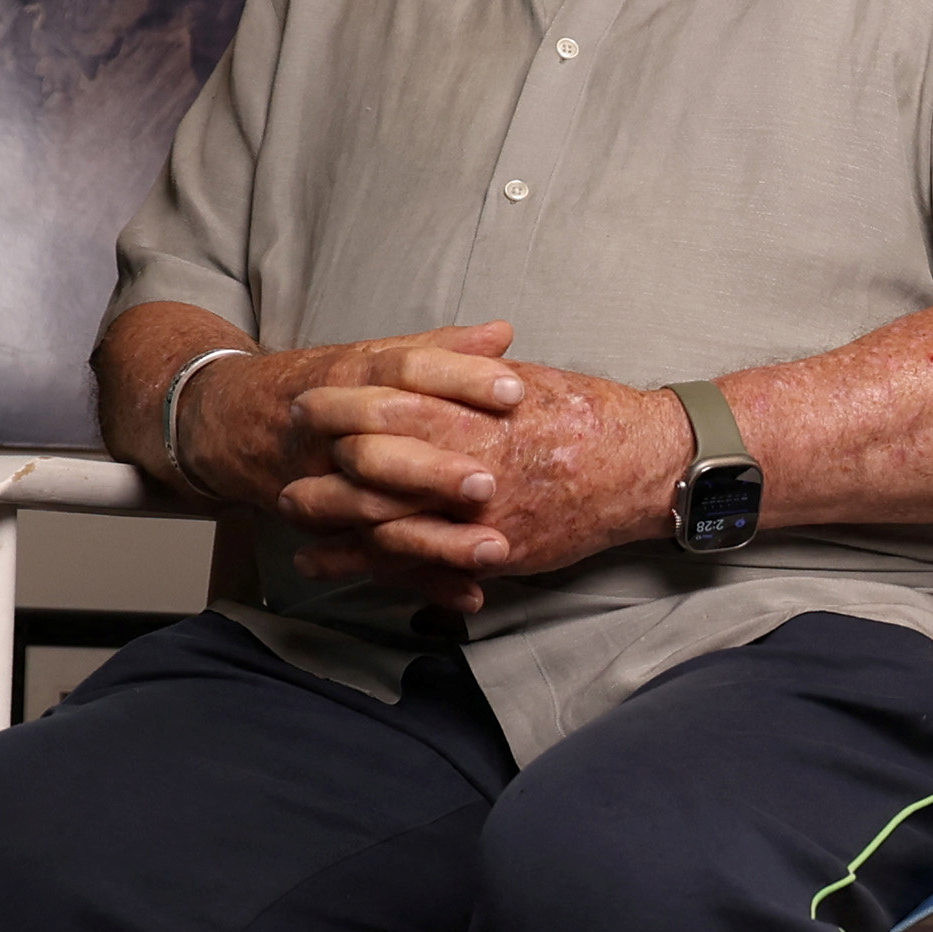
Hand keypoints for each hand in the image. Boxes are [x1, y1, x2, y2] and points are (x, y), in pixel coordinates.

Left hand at [265, 337, 679, 598]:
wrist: (649, 469)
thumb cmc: (592, 417)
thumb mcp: (527, 380)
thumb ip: (468, 376)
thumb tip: (418, 363)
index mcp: (481, 420)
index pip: (392, 411)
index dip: (343, 408)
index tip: (307, 403)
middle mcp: (478, 474)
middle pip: (379, 477)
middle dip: (325, 473)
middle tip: (283, 466)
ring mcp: (486, 523)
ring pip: (394, 529)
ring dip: (338, 527)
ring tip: (296, 518)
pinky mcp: (499, 555)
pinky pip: (428, 567)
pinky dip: (380, 568)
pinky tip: (342, 566)